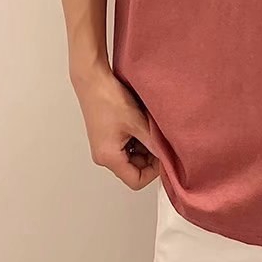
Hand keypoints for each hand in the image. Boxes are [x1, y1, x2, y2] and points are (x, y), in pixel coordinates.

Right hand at [71, 66, 159, 189]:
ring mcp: (105, 146)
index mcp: (109, 157)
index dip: (154, 172)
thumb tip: (168, 156)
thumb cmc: (110, 99)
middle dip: (151, 157)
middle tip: (162, 138)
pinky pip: (128, 145)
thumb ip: (153, 142)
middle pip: (135, 169)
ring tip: (152, 127)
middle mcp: (104, 156)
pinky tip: (144, 123)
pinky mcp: (108, 136)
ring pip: (133, 156)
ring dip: (146, 145)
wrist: (93, 80)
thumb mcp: (137, 123)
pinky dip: (138, 138)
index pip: (136, 181)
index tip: (165, 155)